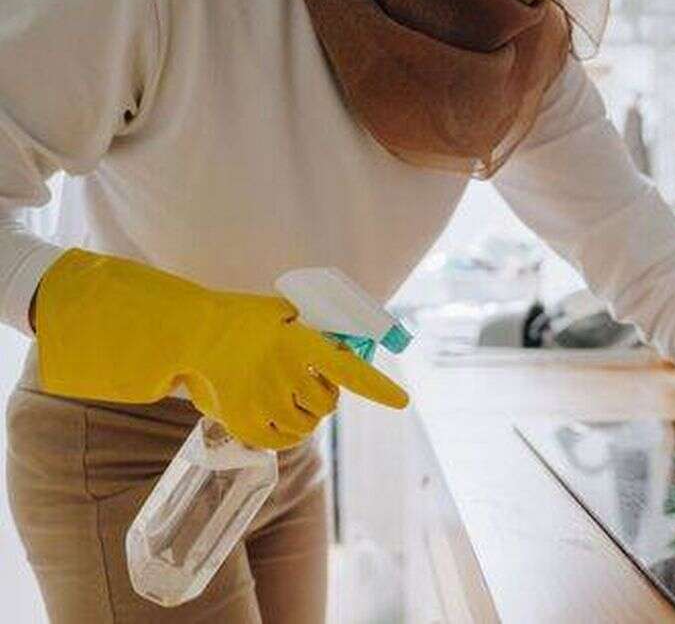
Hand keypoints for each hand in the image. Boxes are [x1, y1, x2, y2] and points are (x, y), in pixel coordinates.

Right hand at [34, 249, 407, 448]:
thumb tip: (350, 345)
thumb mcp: (285, 312)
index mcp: (300, 342)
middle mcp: (286, 374)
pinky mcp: (244, 422)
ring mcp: (264, 401)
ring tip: (283, 394)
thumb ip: (318, 329)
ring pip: (307, 426)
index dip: (379, 387)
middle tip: (303, 380)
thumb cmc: (244, 319)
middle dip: (323, 396)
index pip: (350, 369)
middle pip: (328, 404)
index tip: (402, 402)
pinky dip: (285, 433)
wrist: (192, 332)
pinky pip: (282, 441)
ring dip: (303, 415)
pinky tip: (274, 414)